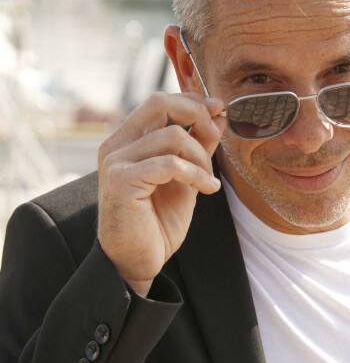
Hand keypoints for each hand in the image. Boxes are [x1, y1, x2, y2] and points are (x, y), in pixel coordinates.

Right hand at [97, 91, 224, 295]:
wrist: (136, 261)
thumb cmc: (157, 223)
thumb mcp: (185, 178)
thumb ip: (197, 147)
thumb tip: (217, 117)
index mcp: (127, 140)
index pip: (159, 102)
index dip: (192, 101)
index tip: (219, 109)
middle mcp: (116, 145)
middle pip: (159, 103)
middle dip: (196, 115)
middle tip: (216, 136)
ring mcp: (116, 161)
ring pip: (172, 135)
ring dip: (201, 157)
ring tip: (208, 180)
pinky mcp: (121, 180)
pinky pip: (169, 163)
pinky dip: (195, 174)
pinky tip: (205, 189)